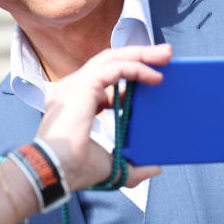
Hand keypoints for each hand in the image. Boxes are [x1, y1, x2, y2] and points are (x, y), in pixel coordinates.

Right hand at [37, 43, 171, 188]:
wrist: (57, 169)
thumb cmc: (73, 168)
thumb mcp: (111, 166)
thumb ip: (132, 167)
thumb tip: (153, 169)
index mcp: (74, 104)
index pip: (102, 80)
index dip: (128, 78)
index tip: (152, 81)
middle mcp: (72, 89)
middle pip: (108, 62)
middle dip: (138, 55)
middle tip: (164, 56)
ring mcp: (75, 84)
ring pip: (112, 58)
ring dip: (141, 55)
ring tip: (166, 56)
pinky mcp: (84, 84)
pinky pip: (116, 68)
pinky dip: (138, 68)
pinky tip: (155, 77)